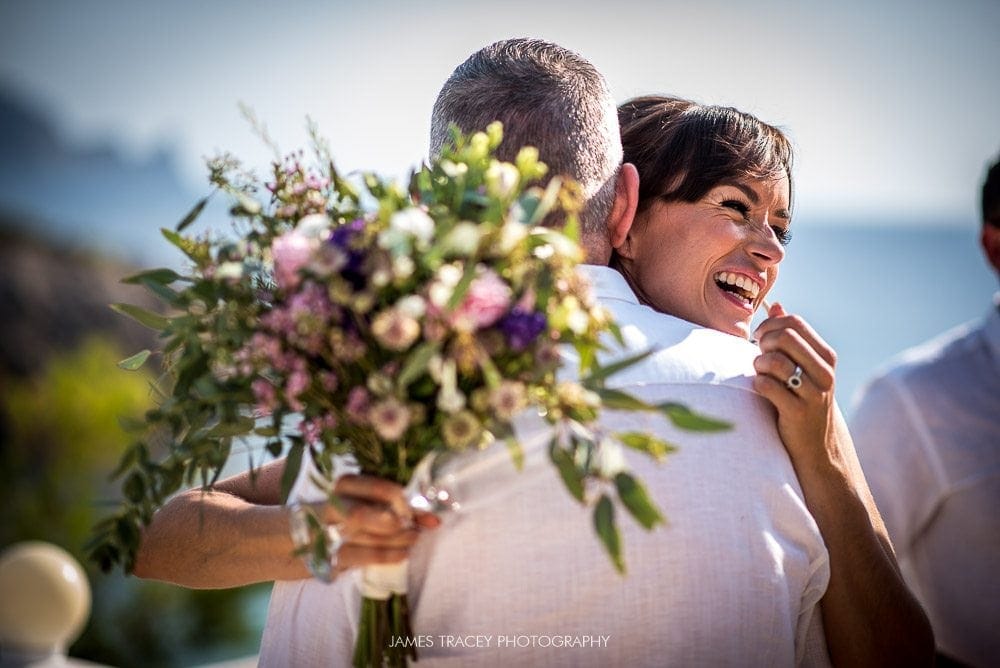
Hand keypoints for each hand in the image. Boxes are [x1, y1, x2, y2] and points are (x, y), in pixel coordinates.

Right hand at [303, 474, 440, 572]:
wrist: (312, 536)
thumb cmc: (353, 511)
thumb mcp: (371, 499)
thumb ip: (397, 504)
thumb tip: (432, 518)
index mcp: (345, 484)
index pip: (376, 487)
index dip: (401, 500)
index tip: (419, 511)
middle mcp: (333, 505)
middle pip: (363, 514)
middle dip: (395, 523)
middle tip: (416, 528)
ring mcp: (328, 531)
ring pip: (364, 537)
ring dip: (396, 540)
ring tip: (414, 539)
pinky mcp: (330, 555)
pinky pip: (361, 556)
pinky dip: (387, 555)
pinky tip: (403, 553)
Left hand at [751, 302, 839, 470]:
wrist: (814, 446)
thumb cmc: (800, 399)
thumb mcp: (800, 366)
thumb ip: (789, 336)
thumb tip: (776, 306)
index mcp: (825, 356)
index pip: (795, 323)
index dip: (770, 326)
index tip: (760, 338)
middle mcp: (825, 372)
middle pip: (784, 337)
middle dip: (763, 343)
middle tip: (759, 357)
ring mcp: (814, 393)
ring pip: (774, 361)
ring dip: (758, 365)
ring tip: (760, 373)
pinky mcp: (798, 412)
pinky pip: (767, 386)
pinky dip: (758, 384)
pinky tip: (761, 389)